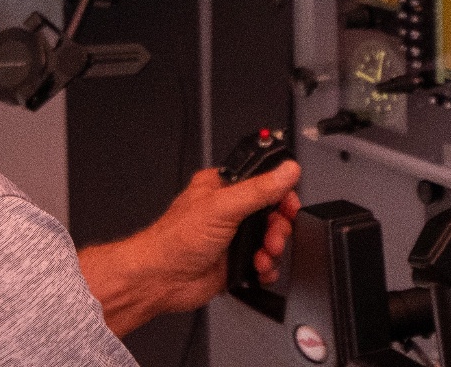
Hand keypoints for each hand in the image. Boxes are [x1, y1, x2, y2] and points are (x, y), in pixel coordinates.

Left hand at [79, 161, 300, 336]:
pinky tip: (258, 268)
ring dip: (273, 249)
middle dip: (279, 226)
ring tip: (264, 255)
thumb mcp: (222, 206)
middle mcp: (229, 210)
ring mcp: (233, 237)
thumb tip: (286, 170)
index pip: (263, 181)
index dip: (281, 193)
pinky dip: (267, 268)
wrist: (161, 280)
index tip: (289, 205)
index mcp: (222, 187)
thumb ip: (258, 189)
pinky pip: (265, 263)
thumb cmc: (175, 239)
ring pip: (271, 239)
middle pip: (272, 212)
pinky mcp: (236, 262)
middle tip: (273, 235)